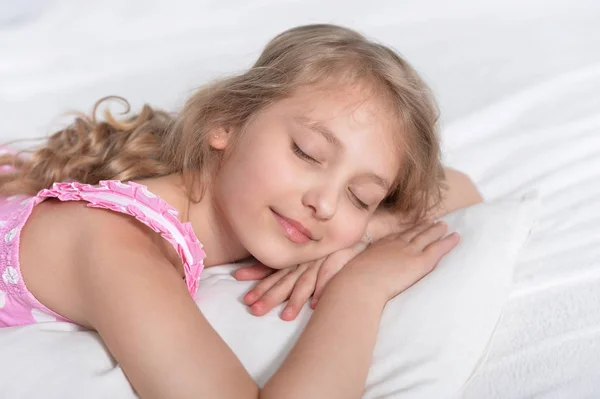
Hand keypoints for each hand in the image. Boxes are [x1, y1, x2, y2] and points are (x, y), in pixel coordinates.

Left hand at [234, 240, 368, 320]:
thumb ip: (293, 263)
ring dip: (295, 300)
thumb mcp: (311, 251)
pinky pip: (330, 277)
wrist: (367, 230)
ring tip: (285, 317)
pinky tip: (316, 305)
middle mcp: (307, 259)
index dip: (257, 277)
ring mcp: (323, 261)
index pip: (274, 268)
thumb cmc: (336, 245)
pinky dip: (323, 290)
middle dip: (269, 294)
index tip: (240, 285)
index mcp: (298, 257)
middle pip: (285, 279)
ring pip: (306, 282)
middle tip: (253, 309)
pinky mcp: (340, 262)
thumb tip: (268, 277)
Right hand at [339, 220, 459, 301]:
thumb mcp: (352, 273)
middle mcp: (394, 245)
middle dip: (422, 227)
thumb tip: (350, 279)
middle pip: (412, 233)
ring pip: (426, 237)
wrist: (359, 284)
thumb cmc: (351, 283)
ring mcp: (408, 251)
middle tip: (431, 221)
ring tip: (444, 225)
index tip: (410, 227)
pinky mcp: (420, 262)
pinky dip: (448, 242)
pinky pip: (438, 249)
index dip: (405, 231)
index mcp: (378, 247)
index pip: (395, 237)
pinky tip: (457, 237)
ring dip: (436, 230)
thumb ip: (356, 272)